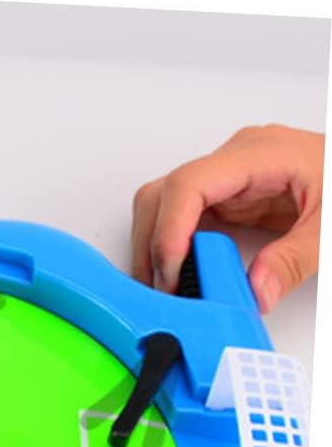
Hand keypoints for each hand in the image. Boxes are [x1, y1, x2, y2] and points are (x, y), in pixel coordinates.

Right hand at [131, 124, 322, 312]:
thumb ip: (294, 260)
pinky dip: (173, 251)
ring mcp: (228, 180)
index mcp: (261, 154)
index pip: (188, 184)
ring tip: (172, 287)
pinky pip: (182, 221)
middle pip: (163, 194)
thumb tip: (254, 291)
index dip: (169, 230)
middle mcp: (235, 162)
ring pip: (162, 207)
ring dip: (157, 249)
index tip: (171, 271)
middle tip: (165, 289)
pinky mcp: (227, 200)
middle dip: (152, 245)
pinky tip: (184, 276)